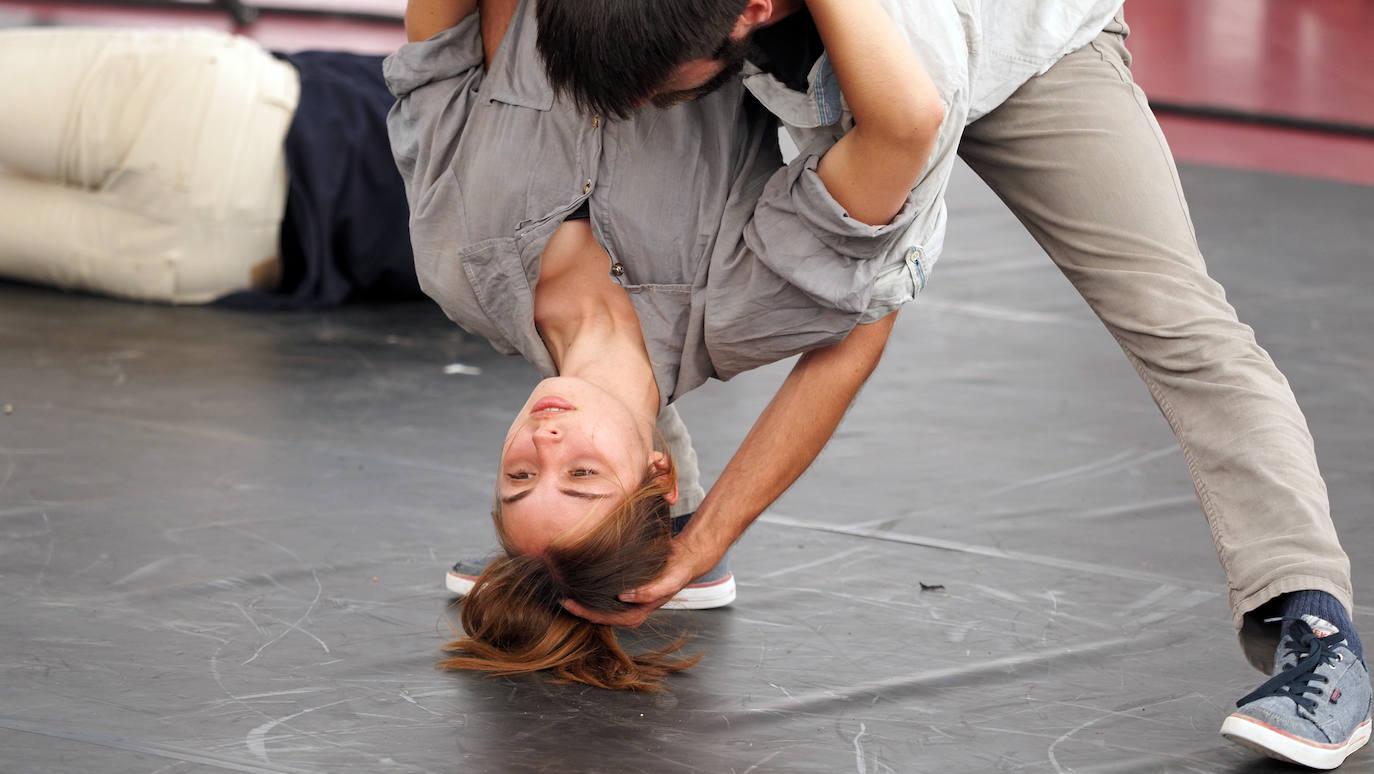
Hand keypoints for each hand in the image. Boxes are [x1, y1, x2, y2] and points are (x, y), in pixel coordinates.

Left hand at [561, 533, 714, 627]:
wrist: (684, 559)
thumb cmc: (677, 573)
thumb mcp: (667, 583)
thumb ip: (649, 592)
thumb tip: (624, 596)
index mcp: (636, 614)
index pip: (603, 618)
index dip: (583, 612)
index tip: (566, 602)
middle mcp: (628, 609)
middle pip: (596, 614)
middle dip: (578, 607)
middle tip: (558, 595)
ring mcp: (625, 600)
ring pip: (598, 604)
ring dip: (582, 598)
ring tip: (564, 586)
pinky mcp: (623, 588)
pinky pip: (602, 592)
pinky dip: (590, 587)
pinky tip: (579, 578)